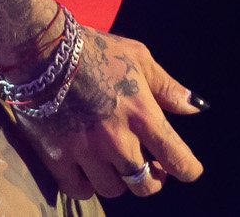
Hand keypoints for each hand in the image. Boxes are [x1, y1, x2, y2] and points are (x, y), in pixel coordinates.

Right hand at [17, 27, 204, 200]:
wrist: (42, 49)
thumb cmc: (94, 49)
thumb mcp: (139, 59)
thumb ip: (168, 88)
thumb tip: (197, 108)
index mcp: (142, 114)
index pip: (176, 158)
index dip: (188, 170)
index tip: (187, 170)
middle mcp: (117, 139)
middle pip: (145, 185)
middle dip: (152, 178)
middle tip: (147, 165)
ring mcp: (86, 151)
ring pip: (113, 189)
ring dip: (118, 179)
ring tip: (113, 161)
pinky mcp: (58, 157)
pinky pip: (79, 190)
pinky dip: (86, 185)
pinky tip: (87, 169)